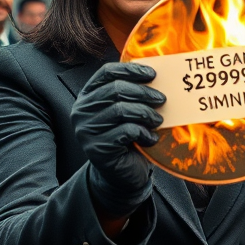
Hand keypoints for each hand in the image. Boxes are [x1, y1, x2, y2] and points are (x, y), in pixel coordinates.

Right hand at [72, 62, 163, 217]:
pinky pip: (126, 132)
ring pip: (121, 110)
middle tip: (162, 99)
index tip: (153, 74)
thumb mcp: (127, 111)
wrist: (121, 173)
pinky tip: (151, 138)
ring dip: (146, 113)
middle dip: (144, 92)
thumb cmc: (127, 137)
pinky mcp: (97, 148)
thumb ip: (132, 93)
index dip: (131, 70)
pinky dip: (144, 132)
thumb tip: (156, 74)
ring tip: (158, 120)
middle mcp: (81, 111)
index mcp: (88, 96)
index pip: (106, 72)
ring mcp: (86, 131)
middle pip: (116, 90)